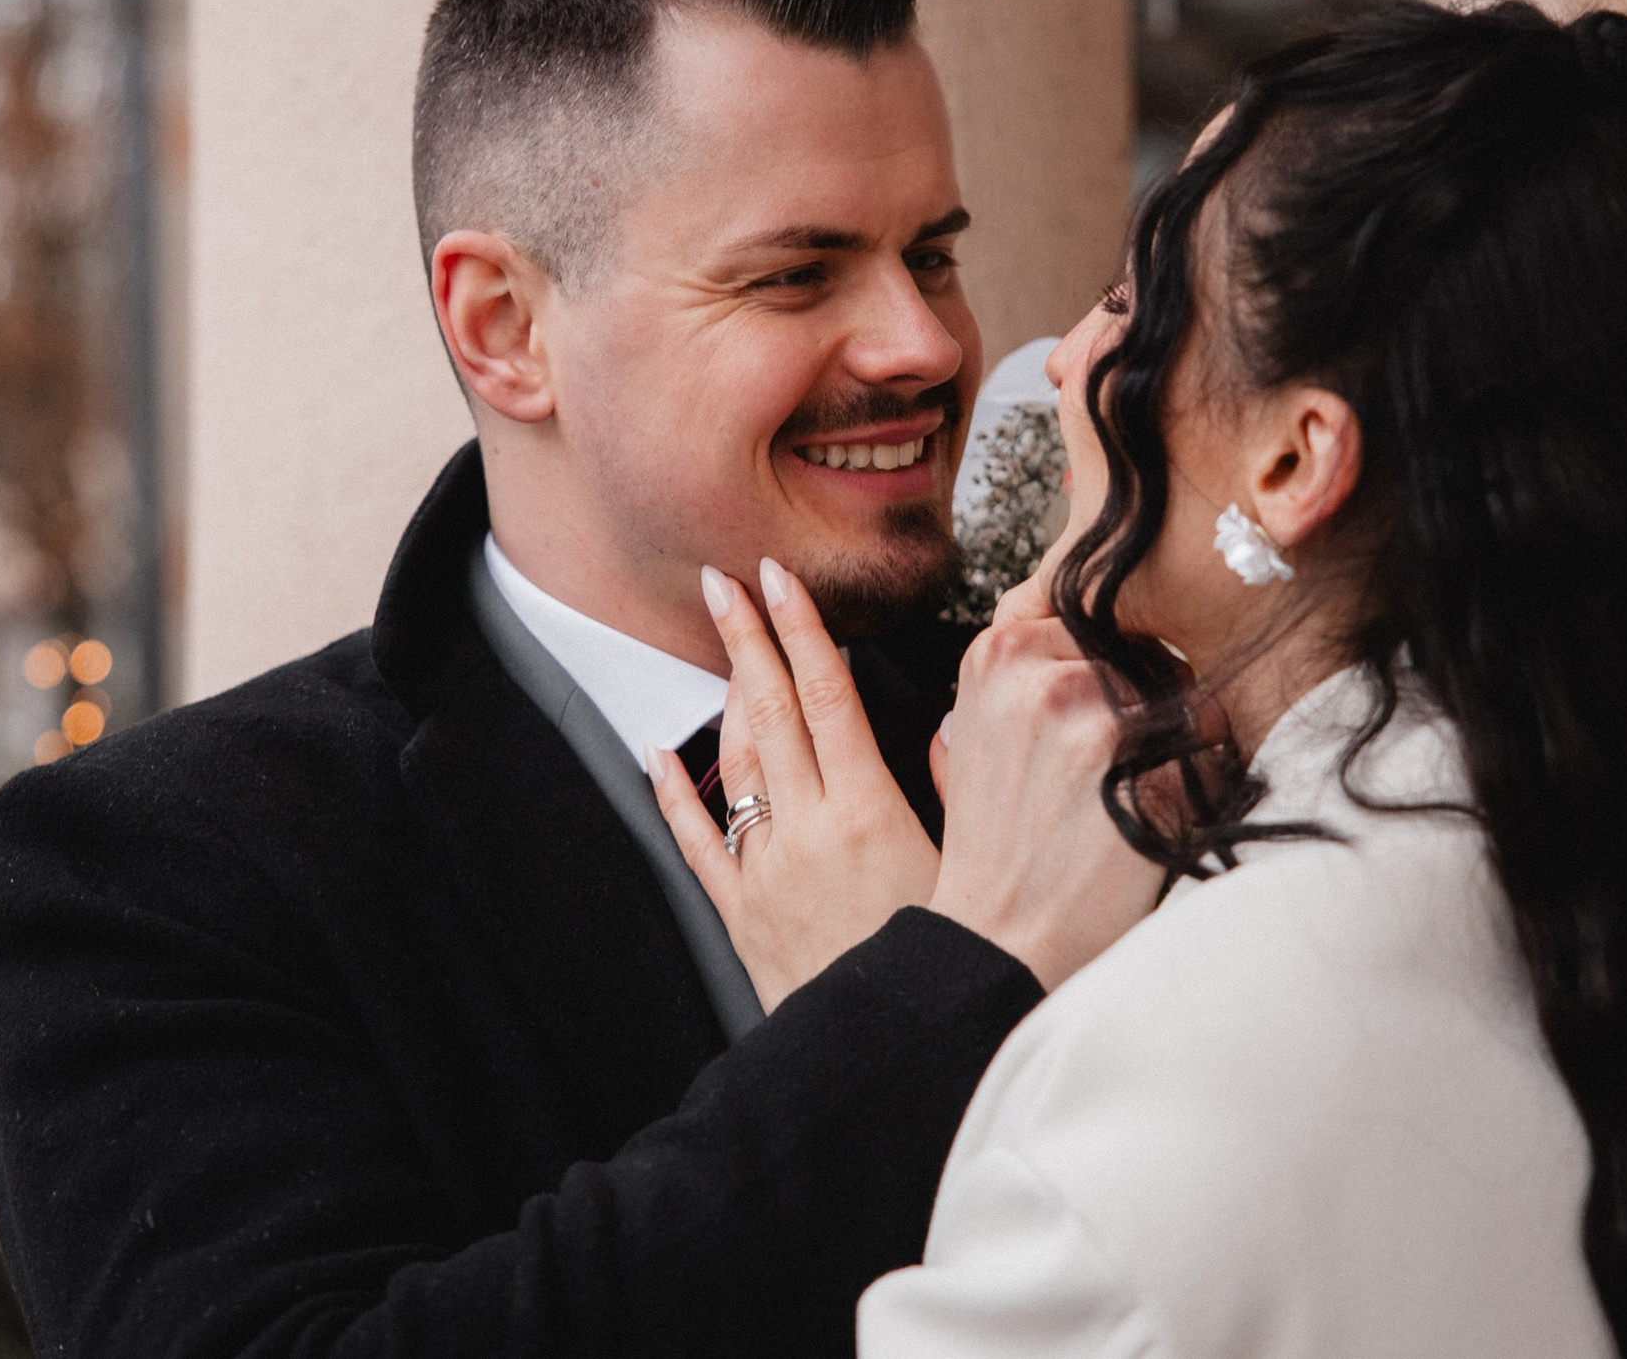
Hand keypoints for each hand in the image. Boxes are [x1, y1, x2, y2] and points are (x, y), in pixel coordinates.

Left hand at [648, 559, 941, 1011]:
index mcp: (871, 810)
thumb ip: (954, 789)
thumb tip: (948, 725)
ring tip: (722, 641)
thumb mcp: (969, 862)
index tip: (780, 580)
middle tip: (727, 581)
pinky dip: (675, 794)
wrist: (900, 1046)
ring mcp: (768, 869)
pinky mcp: (742, 912)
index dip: (802, 631)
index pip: (829, 696)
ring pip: (738, 764)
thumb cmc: (950, 958)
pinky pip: (699, 842)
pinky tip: (657, 754)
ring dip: (727, 696)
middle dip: (750, 639)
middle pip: (774, 712)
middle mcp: (810, 829)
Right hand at [924, 572, 1164, 990]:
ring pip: (1186, 700)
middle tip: (1116, 770)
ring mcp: (1098, 722)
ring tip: (1133, 798)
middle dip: (1150, 705)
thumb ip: (1020, 679)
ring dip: (1181, 745)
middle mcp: (1043, 676)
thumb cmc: (994, 844)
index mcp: (995, 654)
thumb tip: (1081, 640)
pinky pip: (1212, 756)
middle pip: (1143, 656)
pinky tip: (1158, 821)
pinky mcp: (1152, 773)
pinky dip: (1203, 786)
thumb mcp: (976, 737)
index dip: (1111, 670)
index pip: (1094, 621)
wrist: (1000, 937)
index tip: (1100, 719)